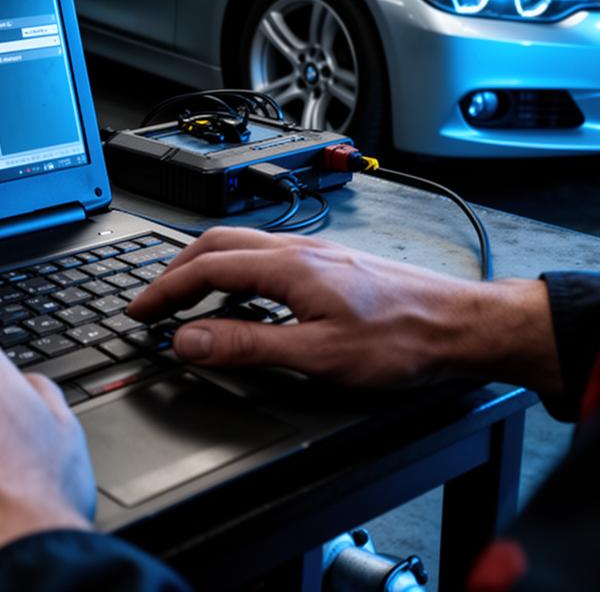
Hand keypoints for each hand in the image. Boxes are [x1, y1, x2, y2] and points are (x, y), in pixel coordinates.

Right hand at [124, 228, 561, 397]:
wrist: (460, 326)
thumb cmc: (402, 340)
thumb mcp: (316, 354)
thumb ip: (246, 345)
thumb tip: (189, 339)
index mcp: (288, 267)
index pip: (205, 268)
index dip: (164, 290)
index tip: (139, 311)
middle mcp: (299, 250)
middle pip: (217, 245)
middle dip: (175, 272)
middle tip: (151, 302)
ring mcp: (317, 254)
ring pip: (241, 247)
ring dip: (203, 268)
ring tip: (185, 299)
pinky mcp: (332, 265)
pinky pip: (265, 257)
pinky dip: (234, 272)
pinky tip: (242, 298)